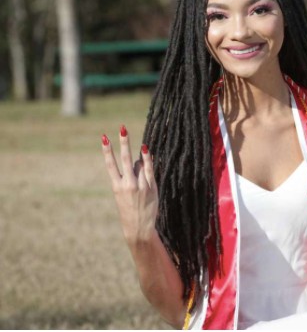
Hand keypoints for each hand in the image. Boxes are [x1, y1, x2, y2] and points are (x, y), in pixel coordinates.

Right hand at [101, 125, 157, 244]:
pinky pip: (150, 170)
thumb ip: (128, 177)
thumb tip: (137, 159)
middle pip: (125, 158)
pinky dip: (148, 160)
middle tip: (123, 128)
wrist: (139, 228)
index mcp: (116, 186)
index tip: (104, 138)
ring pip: (139, 164)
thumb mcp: (122, 196)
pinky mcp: (151, 188)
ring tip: (140, 166)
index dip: (107, 150)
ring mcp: (140, 185)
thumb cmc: (129, 210)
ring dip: (139, 162)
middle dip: (124, 142)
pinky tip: (147, 150)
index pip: (111, 164)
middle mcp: (127, 184)